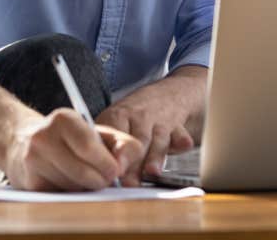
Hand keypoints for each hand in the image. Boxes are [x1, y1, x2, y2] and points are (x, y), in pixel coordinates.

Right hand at [5, 108, 142, 190]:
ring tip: (90, 178)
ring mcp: (32, 161)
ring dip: (87, 188)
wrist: (23, 141)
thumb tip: (122, 167)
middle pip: (81, 170)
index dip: (105, 162)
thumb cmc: (70, 137)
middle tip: (108, 180)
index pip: (87, 146)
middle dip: (100, 179)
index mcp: (63, 119)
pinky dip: (73, 192)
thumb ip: (121, 143)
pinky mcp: (29, 183)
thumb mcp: (96, 131)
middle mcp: (43, 138)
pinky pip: (60, 195)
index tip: (116, 171)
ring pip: (71, 186)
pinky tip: (73, 182)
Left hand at [95, 68, 203, 185]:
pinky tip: (183, 145)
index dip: (112, 152)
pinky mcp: (177, 127)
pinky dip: (182, 140)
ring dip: (155, 155)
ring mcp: (160, 121)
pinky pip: (180, 134)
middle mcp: (140, 117)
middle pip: (136, 141)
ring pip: (157, 140)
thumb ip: (105, 146)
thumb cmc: (135, 116)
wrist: (168, 94)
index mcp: (118, 116)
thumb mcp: (115, 121)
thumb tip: (94, 174)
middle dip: (133, 161)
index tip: (111, 168)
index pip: (113, 133)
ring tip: (152, 171)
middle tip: (128, 182)